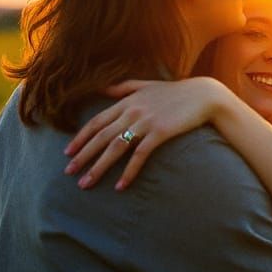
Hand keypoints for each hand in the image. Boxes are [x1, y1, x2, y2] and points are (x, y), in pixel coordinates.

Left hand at [64, 77, 225, 189]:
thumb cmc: (176, 92)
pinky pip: (139, 155)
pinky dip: (128, 172)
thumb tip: (103, 88)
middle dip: (83, 156)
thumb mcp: (147, 85)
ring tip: (86, 183)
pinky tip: (120, 186)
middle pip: (101, 137)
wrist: (203, 95)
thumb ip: (124, 87)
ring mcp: (146, 122)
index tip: (67, 152)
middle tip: (69, 173)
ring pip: (115, 147)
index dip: (81, 137)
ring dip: (99, 167)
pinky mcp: (160, 132)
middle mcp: (132, 111)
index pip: (97, 121)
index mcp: (127, 101)